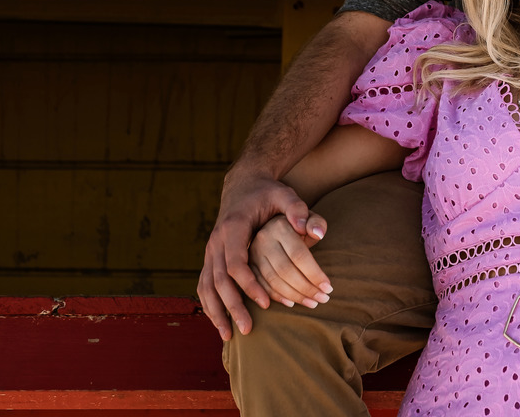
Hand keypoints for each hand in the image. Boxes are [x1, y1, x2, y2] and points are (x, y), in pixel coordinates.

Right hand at [197, 168, 311, 340]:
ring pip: (206, 285)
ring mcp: (210, 249)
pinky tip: (220, 324)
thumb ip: (299, 210)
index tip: (266, 303)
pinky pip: (203, 285)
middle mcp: (217, 240)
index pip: (236, 262)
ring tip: (230, 336)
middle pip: (218, 279)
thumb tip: (315, 230)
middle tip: (249, 329)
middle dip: (233, 306)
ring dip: (216, 312)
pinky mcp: (210, 257)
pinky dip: (209, 305)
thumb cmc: (268, 193)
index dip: (249, 284)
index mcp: (234, 227)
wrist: (244, 183)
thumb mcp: (285, 194)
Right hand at [249, 213, 331, 308]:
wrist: (259, 208)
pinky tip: (292, 303)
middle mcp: (262, 240)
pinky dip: (276, 297)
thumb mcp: (305, 209)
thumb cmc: (291, 214)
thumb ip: (313, 220)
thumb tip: (317, 233)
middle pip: (286, 271)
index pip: (299, 255)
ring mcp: (251, 253)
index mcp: (278, 226)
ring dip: (294, 296)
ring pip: (272, 282)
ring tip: (313, 303)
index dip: (315, 274)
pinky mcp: (246, 264)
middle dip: (307, 289)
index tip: (329, 287)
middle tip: (324, 298)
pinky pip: (260, 285)